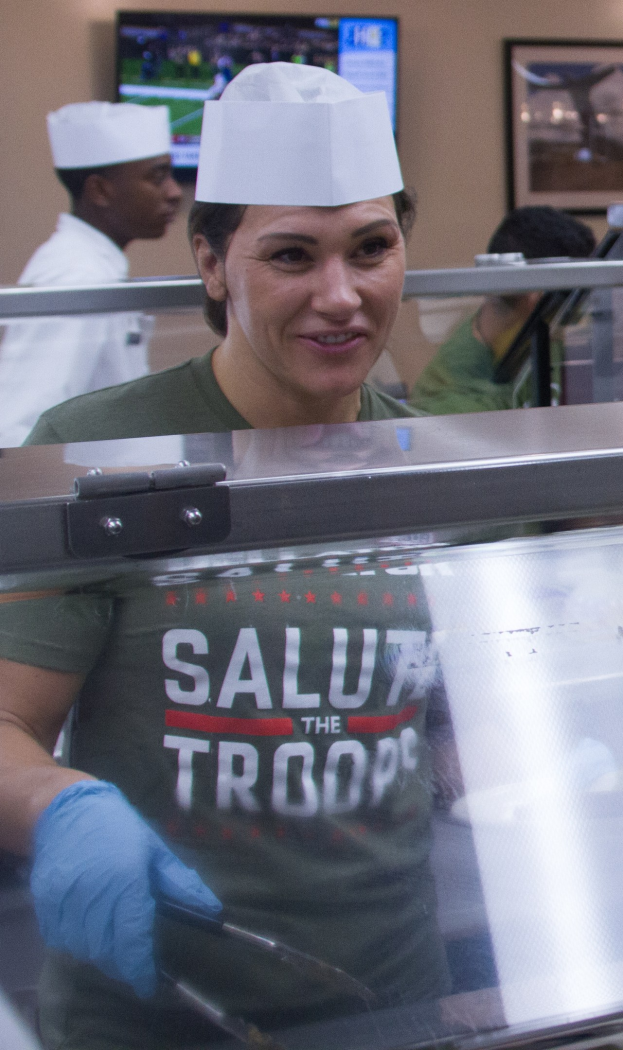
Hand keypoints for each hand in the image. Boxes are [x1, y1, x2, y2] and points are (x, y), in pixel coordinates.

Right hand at [30, 780, 221, 996]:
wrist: (68, 808)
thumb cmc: (118, 827)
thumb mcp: (155, 850)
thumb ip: (181, 883)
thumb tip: (212, 910)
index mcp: (126, 880)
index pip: (133, 938)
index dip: (141, 969)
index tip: (149, 984)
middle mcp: (94, 893)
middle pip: (105, 951)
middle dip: (122, 965)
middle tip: (134, 962)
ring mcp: (65, 898)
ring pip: (81, 949)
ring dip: (98, 953)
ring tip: (111, 938)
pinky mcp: (44, 900)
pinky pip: (59, 938)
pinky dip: (74, 941)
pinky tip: (87, 926)